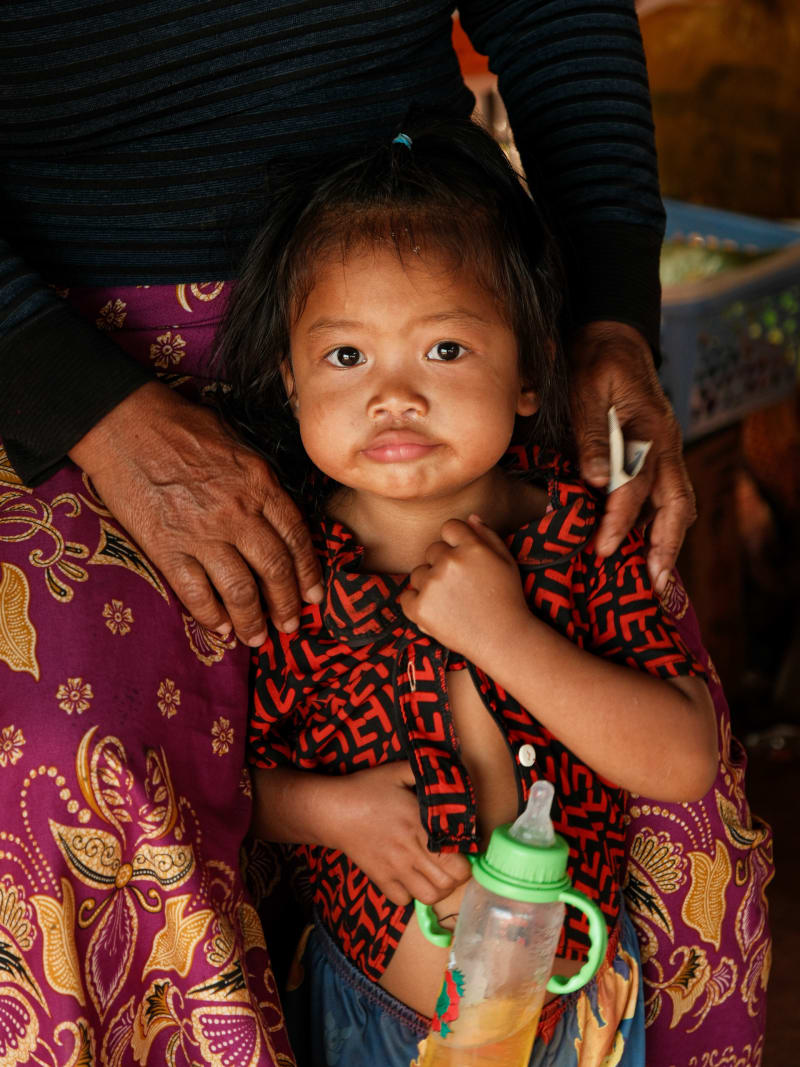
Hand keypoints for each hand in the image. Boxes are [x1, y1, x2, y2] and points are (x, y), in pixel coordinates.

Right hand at [68, 381, 321, 643]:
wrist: (125, 423)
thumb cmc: (180, 425)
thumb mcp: (237, 444)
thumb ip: (259, 481)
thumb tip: (274, 513)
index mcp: (260, 485)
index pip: (296, 537)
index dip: (309, 572)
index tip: (314, 596)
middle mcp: (238, 513)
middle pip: (274, 570)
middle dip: (287, 604)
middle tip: (291, 625)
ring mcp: (202, 534)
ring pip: (240, 590)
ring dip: (252, 620)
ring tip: (257, 638)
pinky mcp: (167, 548)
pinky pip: (195, 592)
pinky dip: (210, 615)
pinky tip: (219, 627)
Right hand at [330, 763, 471, 905]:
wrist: (334, 810)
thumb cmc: (367, 789)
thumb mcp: (398, 771)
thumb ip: (427, 773)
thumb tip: (450, 773)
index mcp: (420, 826)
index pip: (457, 862)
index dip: (466, 859)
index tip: (462, 849)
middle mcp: (410, 852)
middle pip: (448, 884)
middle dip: (456, 876)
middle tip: (452, 862)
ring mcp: (394, 869)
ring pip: (429, 897)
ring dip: (438, 889)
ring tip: (435, 874)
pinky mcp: (379, 879)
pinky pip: (403, 901)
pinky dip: (411, 895)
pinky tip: (411, 878)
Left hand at [399, 516, 528, 664]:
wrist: (503, 639)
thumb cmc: (508, 599)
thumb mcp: (506, 561)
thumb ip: (487, 535)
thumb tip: (470, 517)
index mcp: (471, 547)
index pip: (449, 527)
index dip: (455, 542)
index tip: (463, 559)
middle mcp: (449, 562)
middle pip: (432, 550)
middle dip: (443, 564)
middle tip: (462, 587)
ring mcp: (432, 585)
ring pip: (418, 573)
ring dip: (429, 584)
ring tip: (452, 603)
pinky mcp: (419, 608)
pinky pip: (406, 597)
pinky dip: (417, 604)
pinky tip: (438, 613)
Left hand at [569, 321, 695, 592]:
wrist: (611, 339)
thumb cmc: (593, 362)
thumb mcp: (584, 388)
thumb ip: (590, 433)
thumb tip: (595, 480)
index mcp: (650, 430)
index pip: (638, 485)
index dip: (621, 520)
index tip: (603, 548)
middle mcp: (666, 445)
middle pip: (677, 504)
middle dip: (667, 547)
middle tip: (655, 585)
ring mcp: (665, 452)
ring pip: (677, 505)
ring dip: (668, 543)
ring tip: (657, 580)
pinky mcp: (656, 456)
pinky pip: (665, 498)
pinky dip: (658, 526)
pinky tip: (644, 550)